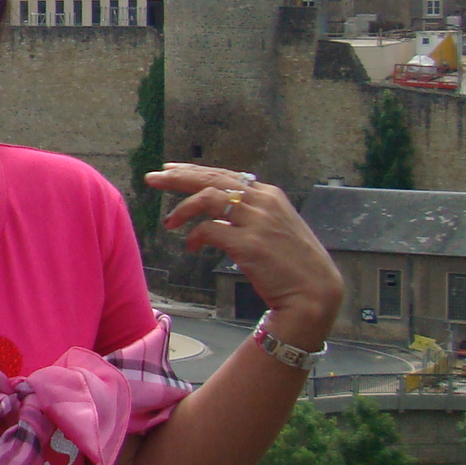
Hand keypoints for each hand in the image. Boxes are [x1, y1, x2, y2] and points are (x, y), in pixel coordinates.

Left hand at [145, 162, 344, 346]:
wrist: (314, 293)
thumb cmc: (293, 265)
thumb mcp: (275, 230)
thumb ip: (250, 216)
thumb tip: (216, 214)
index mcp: (270, 195)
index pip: (225, 176)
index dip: (195, 172)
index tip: (170, 171)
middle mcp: (264, 202)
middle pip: (212, 179)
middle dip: (178, 177)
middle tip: (152, 179)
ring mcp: (257, 221)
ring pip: (208, 199)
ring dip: (183, 209)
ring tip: (170, 224)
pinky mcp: (249, 243)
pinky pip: (209, 230)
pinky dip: (195, 236)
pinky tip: (191, 247)